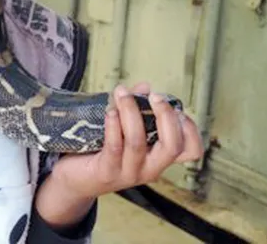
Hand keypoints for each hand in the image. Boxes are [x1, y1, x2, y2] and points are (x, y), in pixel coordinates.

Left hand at [34, 82, 203, 228]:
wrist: (76, 179)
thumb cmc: (102, 151)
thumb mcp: (123, 130)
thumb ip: (136, 108)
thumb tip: (144, 86)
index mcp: (158, 158)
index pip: (190, 150)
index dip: (190, 129)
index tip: (177, 109)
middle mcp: (149, 168)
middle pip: (172, 146)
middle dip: (165, 116)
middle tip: (154, 96)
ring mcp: (128, 172)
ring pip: (138, 142)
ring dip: (131, 112)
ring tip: (121, 93)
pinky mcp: (107, 172)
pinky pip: (114, 147)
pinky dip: (114, 126)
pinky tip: (110, 111)